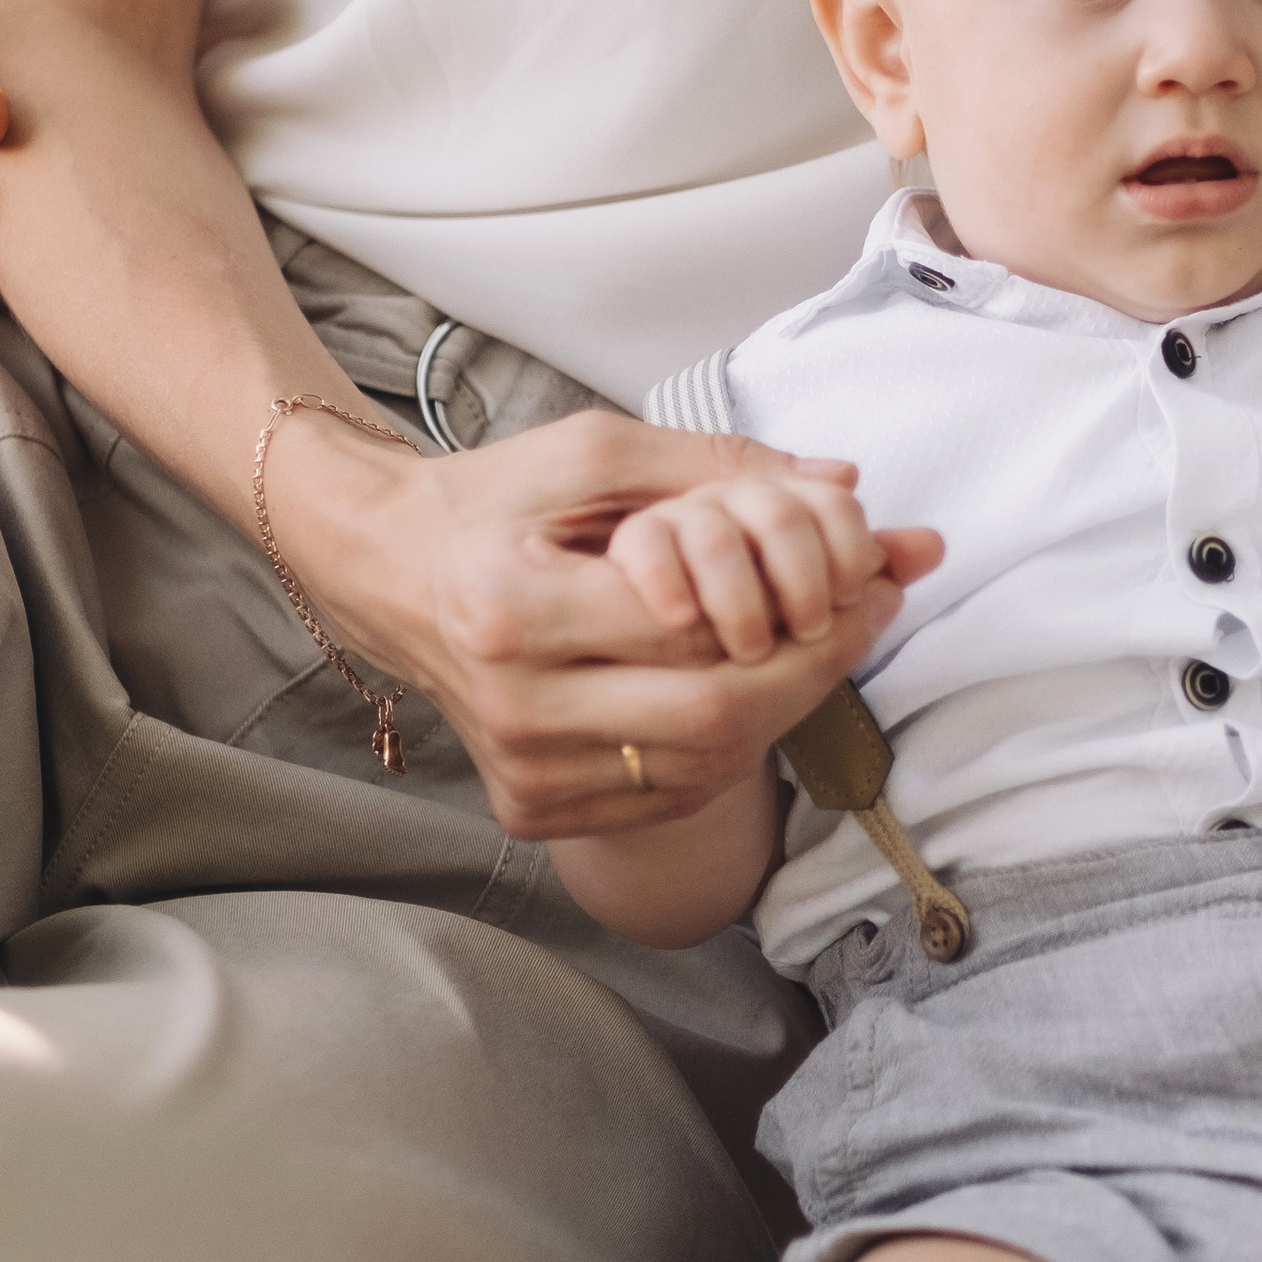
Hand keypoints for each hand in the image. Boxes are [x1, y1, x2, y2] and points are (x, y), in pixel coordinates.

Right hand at [266, 404, 923, 838]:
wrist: (386, 571)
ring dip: (786, 708)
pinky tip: (755, 689)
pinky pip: (669, 793)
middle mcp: (511, 707)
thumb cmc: (492, 502)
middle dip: (817, 666)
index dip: (808, 608)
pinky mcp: (533, 810)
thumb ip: (720, 466)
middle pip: (714, 715)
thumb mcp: (594, 451)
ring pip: (704, 766)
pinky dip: (731, 745)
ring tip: (824, 643)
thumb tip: (845, 488)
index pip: (699, 631)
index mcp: (511, 611)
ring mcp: (521, 772)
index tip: (875, 573)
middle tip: (873, 613)